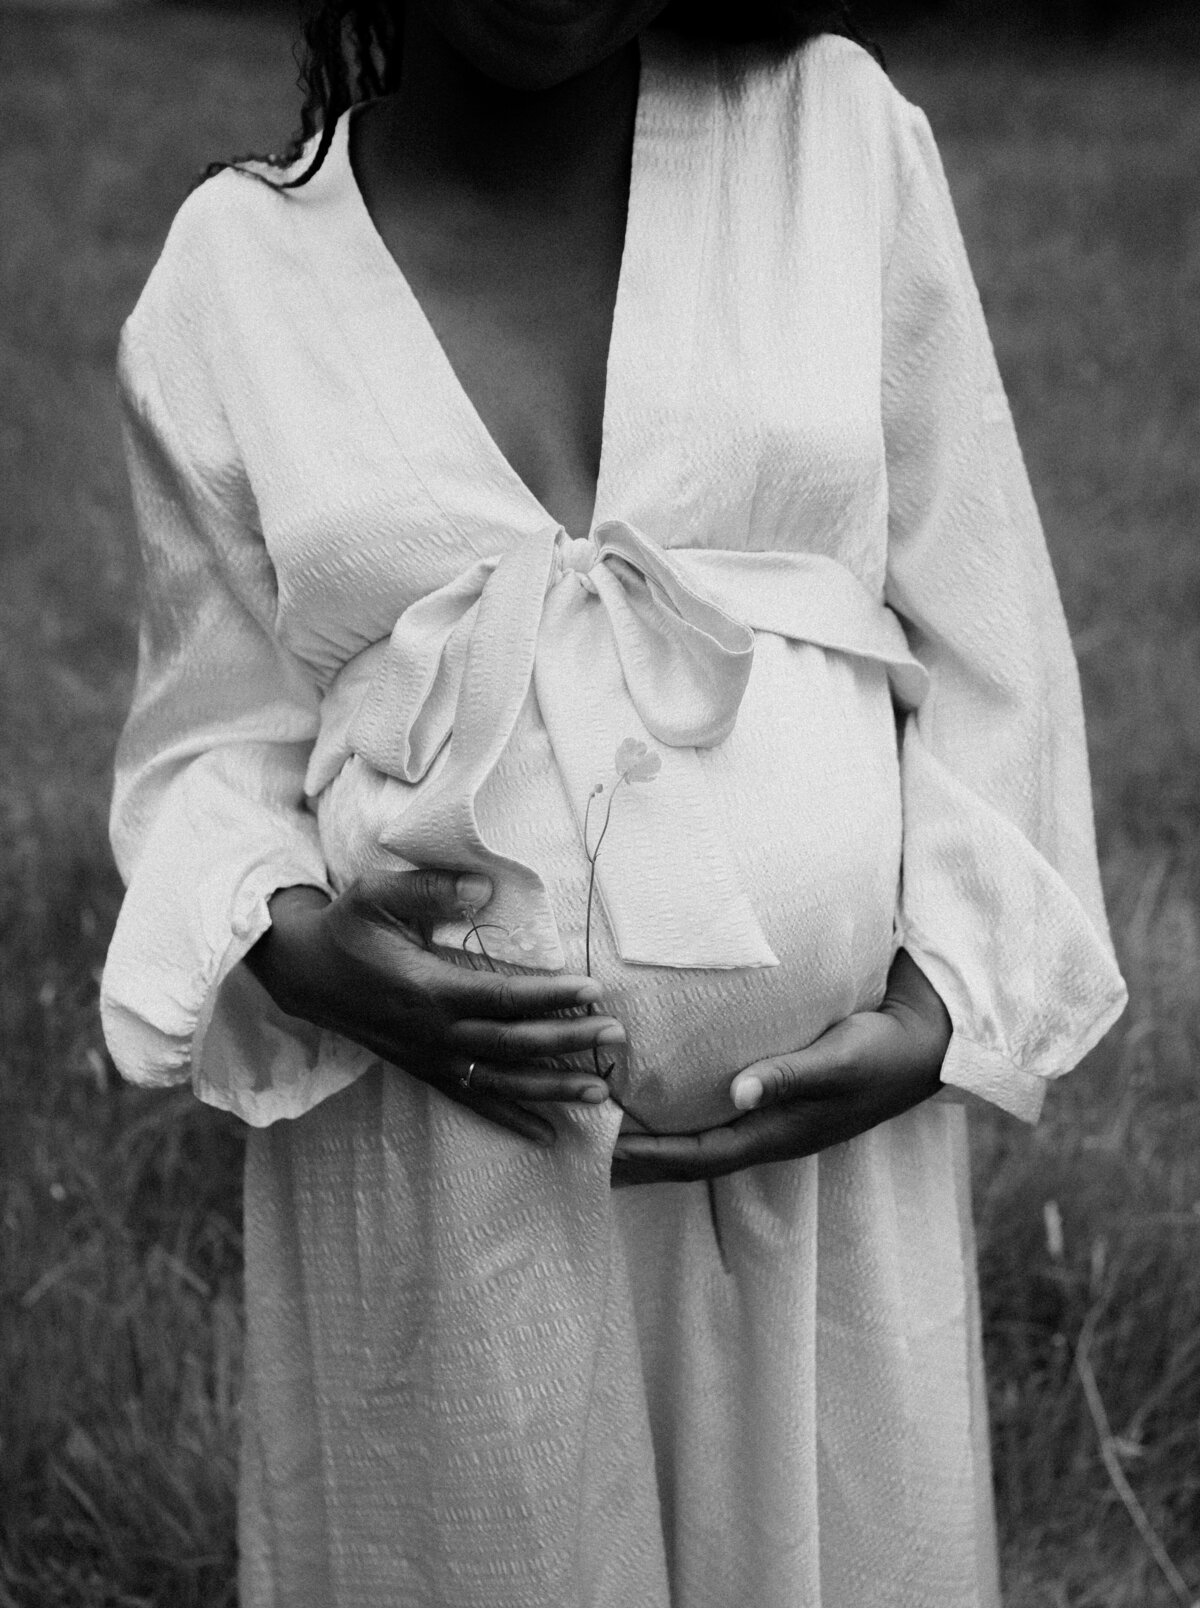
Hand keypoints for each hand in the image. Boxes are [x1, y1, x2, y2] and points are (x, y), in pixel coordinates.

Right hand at [245, 871, 624, 1145]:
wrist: (303, 973)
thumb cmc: (346, 928)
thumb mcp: (374, 895)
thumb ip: (428, 890)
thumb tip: (483, 885)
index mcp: (429, 989)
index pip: (503, 996)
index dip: (550, 995)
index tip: (593, 990)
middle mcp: (435, 1032)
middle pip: (514, 1044)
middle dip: (568, 1042)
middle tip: (617, 1035)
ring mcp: (431, 1058)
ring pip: (502, 1081)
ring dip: (553, 1088)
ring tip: (601, 1091)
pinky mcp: (425, 1070)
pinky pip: (474, 1100)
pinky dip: (511, 1117)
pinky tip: (547, 1132)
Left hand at [610, 949, 949, 1185]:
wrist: (927, 1043)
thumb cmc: (883, 1050)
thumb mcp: (838, 1059)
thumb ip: (789, 1075)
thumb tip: (738, 1093)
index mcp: (777, 1135)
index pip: (695, 1157)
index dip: (645, 1157)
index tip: (597, 1150)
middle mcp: (768, 1134)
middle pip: (688, 1157)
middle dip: (636, 1157)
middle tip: (580, 1144)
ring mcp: (773, 1119)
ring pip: (699, 1139)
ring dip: (653, 1138)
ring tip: (604, 1127)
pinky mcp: (777, 1096)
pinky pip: (715, 1116)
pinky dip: (679, 1113)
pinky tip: (658, 1095)